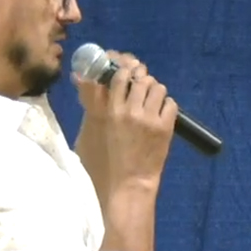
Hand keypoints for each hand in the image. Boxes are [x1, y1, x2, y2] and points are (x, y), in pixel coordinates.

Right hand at [73, 50, 177, 186]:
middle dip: (140, 77)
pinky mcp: (165, 127)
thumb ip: (91, 105)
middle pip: (138, 77)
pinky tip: (161, 112)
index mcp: (107, 110)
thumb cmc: (106, 162)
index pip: (115, 76)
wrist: (129, 183)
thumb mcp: (90, 129)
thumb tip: (81, 77)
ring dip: (154, 90)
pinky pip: (170, 103)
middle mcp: (127, 109)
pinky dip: (166, 105)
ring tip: (152, 99)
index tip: (124, 69)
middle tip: (141, 84)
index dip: (120, 67)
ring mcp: (147, 117)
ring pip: (156, 87)